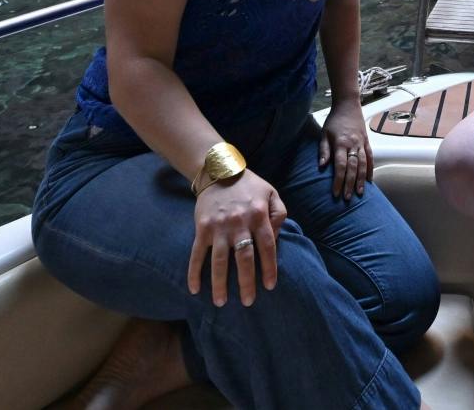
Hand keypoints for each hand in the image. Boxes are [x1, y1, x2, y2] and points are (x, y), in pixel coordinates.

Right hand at [188, 170, 284, 306]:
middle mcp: (239, 222)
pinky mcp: (202, 228)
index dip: (269, 267)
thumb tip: (278, 238)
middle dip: (246, 282)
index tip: (270, 286)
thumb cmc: (249, 186)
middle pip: (244, 257)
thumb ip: (279, 214)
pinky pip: (197, 253)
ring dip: (220, 283)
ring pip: (219, 260)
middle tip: (248, 301)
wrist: (219, 170)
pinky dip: (194, 272)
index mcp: (258, 214)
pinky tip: (194, 289)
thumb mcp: (271, 194)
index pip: (267, 246)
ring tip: (221, 302)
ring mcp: (218, 226)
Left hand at [318, 99, 371, 199]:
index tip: (336, 193)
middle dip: (350, 184)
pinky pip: (370, 158)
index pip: (340, 166)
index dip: (339, 180)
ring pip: (363, 164)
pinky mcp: (367, 142)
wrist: (348, 105)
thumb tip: (322, 166)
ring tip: (360, 193)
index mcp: (341, 143)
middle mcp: (353, 145)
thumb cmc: (334, 120)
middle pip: (353, 168)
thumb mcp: (324, 134)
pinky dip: (370, 170)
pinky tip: (369, 180)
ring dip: (361, 180)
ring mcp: (362, 143)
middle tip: (348, 198)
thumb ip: (324, 150)